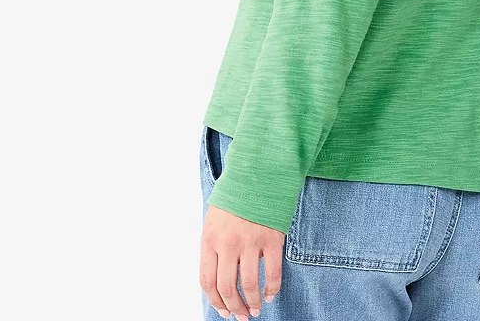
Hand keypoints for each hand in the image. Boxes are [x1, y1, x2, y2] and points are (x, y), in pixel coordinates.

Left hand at [200, 204, 284, 318]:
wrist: (257, 172)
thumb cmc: (234, 198)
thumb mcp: (214, 219)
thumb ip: (214, 246)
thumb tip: (218, 278)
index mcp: (210, 239)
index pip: (207, 281)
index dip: (215, 302)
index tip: (223, 311)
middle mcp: (228, 243)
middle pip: (227, 287)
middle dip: (234, 308)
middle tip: (241, 316)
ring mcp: (250, 241)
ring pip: (249, 284)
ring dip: (252, 302)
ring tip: (256, 310)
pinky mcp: (271, 238)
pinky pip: (272, 272)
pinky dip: (272, 288)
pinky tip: (271, 295)